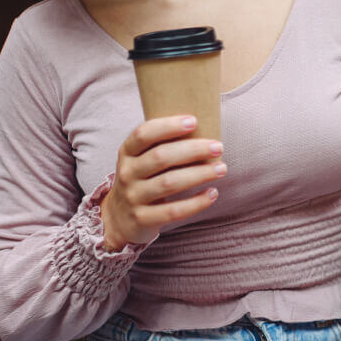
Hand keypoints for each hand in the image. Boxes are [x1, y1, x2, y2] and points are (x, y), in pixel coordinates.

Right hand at [100, 115, 224, 251]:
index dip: (168, 126)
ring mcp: (133, 197)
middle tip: (218, 147)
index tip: (194, 122)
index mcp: (127, 152)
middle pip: (161, 157)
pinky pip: (173, 211)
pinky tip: (212, 193)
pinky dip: (196, 202)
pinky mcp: (142, 219)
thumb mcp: (141, 160)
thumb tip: (204, 128)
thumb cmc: (142, 180)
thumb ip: (162, 145)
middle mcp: (127, 173)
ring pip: (169, 183)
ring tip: (221, 169)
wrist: (118, 218)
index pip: (144, 133)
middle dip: (193, 150)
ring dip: (199, 174)